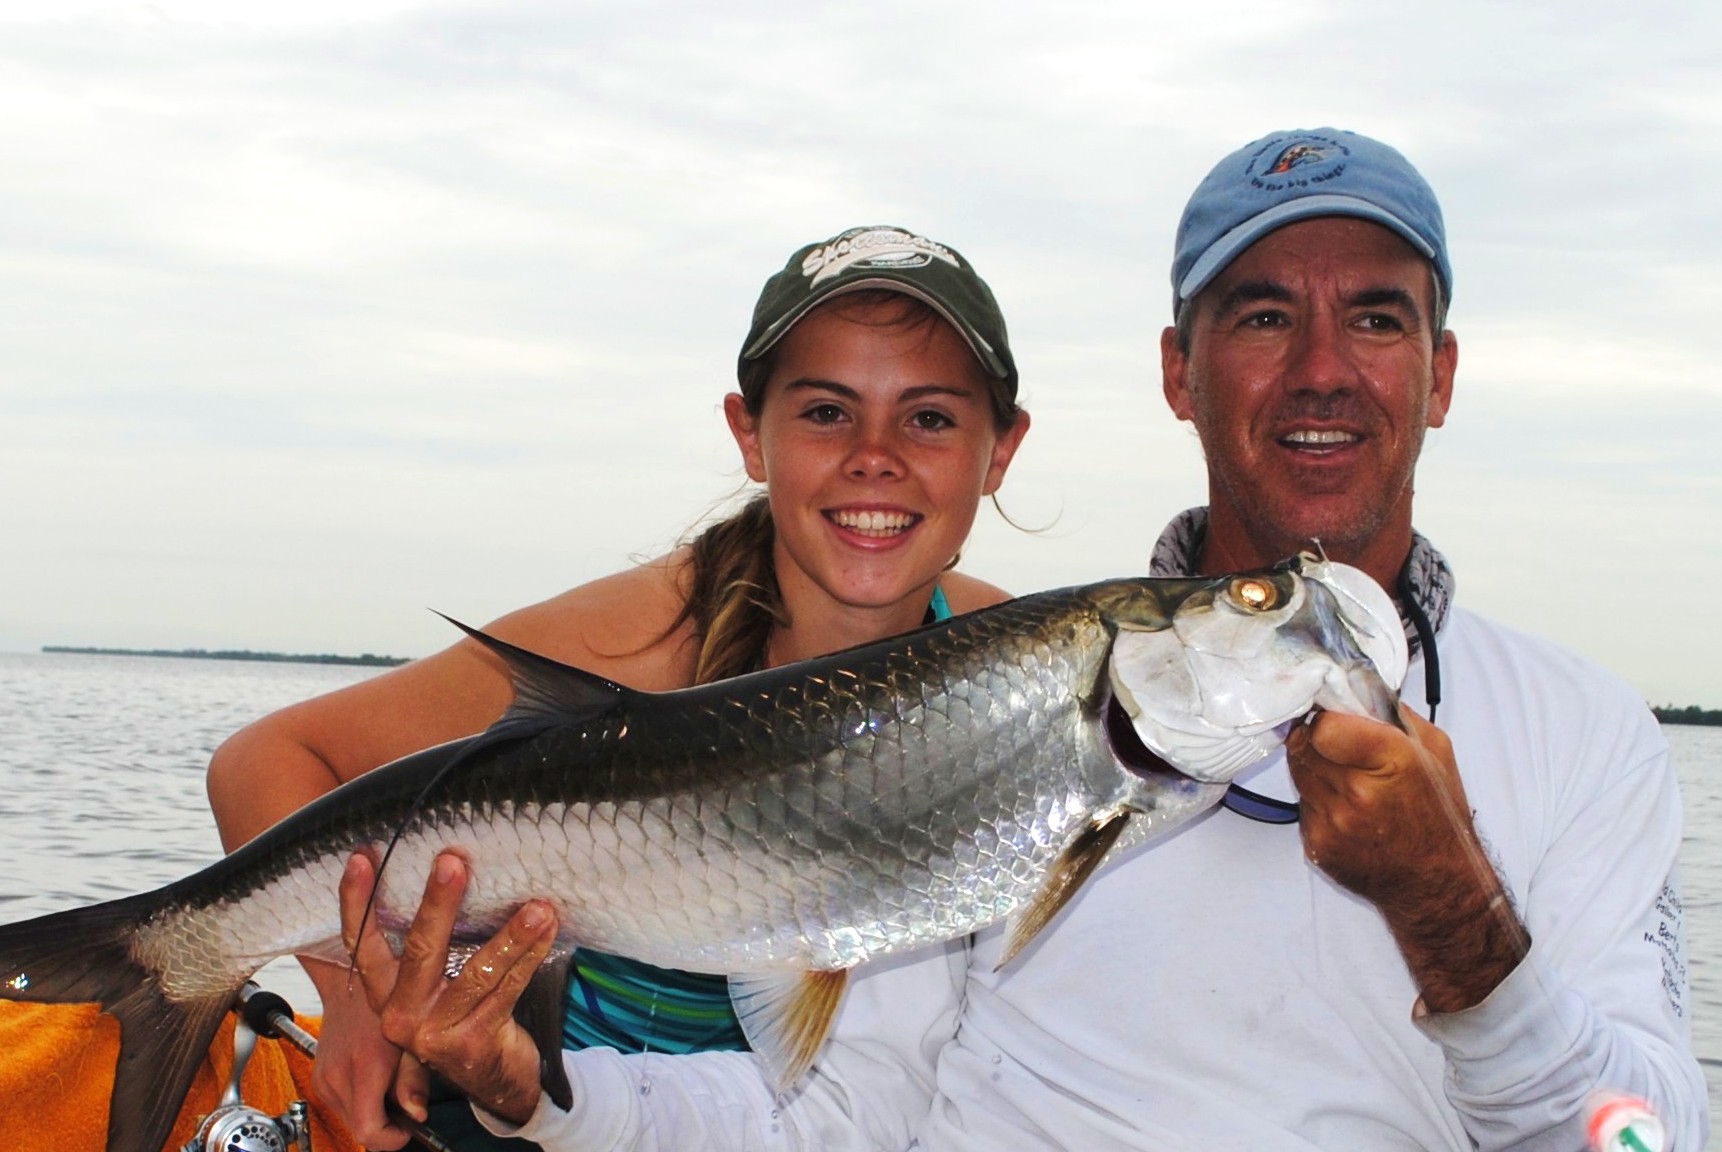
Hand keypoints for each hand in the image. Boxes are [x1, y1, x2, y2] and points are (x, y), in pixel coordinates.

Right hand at [304, 956, 420, 1149]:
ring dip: (372, 1113)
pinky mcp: (320, 1077)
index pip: (368, 1132)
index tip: (407, 1129)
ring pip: (350, 1120)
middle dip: (386, 1126)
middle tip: (406, 1104)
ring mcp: (324, 1079)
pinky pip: (342, 1104)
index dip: (392, 1139)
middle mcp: (338, 1079)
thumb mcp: (411, 1038)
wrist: (349, 979)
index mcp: (364, 1069)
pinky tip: (374, 1078)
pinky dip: (360, 1101)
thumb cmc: (384, 1000)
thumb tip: (417, 1116)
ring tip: (390, 1084)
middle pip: (359, 1130)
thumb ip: (414, 1081)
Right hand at [340, 849, 559, 1124]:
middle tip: (452, 861)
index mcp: (385, 995)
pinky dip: (531, 956)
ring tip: (537, 906)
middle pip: (419, 951)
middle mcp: (403, 1015)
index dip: (356, 902)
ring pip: (476, 972)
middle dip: (437, 903)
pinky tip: (548, 928)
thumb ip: (424, 948)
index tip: (361, 857)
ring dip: (510, 935)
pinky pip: (508, 989)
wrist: (493, 1080)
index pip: (361, 945)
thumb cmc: (462, 1015)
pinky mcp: (475, 1042)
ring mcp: (437, 1033)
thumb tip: (443, 869)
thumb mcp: (430, 989)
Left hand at [1288, 707, 1529, 1011]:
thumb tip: (1356, 687)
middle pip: (1302, 745)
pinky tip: (1346, 810)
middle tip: (1337, 746)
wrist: (1437, 884)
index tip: (1336, 720)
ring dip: (1313, 768)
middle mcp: (1358, 793)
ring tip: (1345, 778)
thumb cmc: (1439, 816)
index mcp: (1392, 761)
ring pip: (1297, 773)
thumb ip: (1393, 715)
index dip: (1327, 719)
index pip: (1323, 725)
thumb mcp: (1435, 751)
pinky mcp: (1318, 846)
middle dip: (1315, 740)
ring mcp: (1335, 823)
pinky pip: (1302, 806)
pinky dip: (1316, 801)